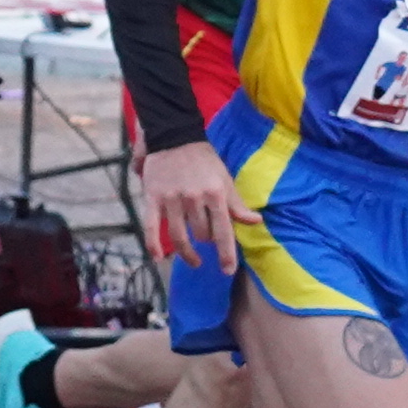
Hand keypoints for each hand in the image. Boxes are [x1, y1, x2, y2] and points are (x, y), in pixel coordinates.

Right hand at [140, 138, 243, 272]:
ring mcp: (172, 199)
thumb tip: (256, 221)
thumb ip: (237, 204)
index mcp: (215, 194)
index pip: (223, 231)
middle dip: (206, 241)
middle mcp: (194, 198)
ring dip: (187, 253)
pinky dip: (153, 244)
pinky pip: (150, 226)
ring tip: (193, 260)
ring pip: (179, 236)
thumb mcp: (224, 179)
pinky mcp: (153, 198)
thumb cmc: (204, 160)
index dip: (226, 254)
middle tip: (207, 237)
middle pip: (201, 235)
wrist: (174, 136)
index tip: (227, 270)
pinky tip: (157, 257)